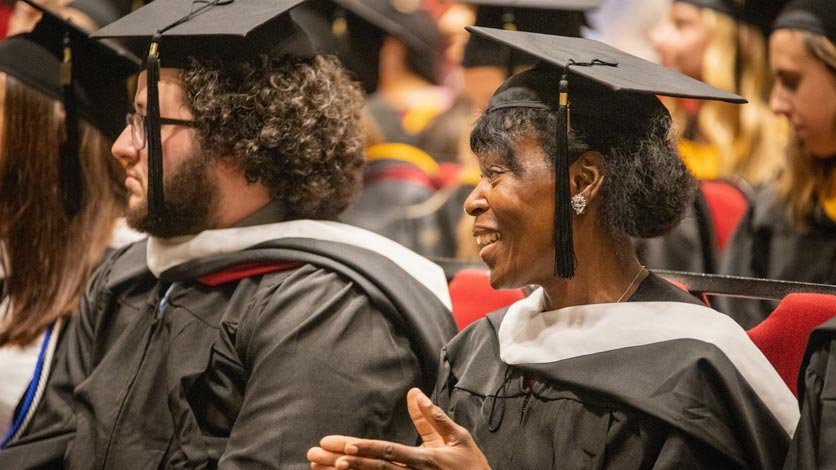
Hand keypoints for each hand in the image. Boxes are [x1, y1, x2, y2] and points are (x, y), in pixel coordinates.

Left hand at [307, 388, 489, 469]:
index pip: (389, 453)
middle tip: (316, 453)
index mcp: (424, 460)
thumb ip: (433, 417)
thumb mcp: (457, 437)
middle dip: (342, 461)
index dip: (366, 450)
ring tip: (320, 466)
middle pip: (373, 468)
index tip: (343, 446)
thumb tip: (414, 392)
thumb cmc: (470, 465)